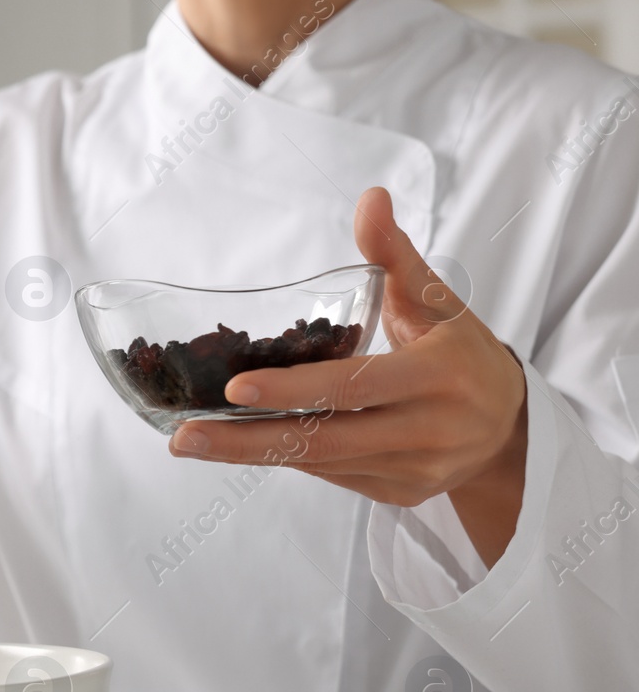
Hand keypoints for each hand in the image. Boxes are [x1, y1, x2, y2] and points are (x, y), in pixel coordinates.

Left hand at [168, 187, 528, 564]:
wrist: (509, 426)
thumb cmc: (460, 351)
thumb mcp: (438, 300)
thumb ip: (394, 254)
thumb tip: (370, 198)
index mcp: (439, 375)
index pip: (355, 385)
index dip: (296, 390)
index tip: (236, 389)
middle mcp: (429, 430)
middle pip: (325, 438)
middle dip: (246, 440)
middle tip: (182, 435)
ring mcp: (414, 469)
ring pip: (320, 463)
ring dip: (250, 454)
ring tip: (191, 442)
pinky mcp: (399, 494)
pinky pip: (330, 475)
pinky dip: (285, 457)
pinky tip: (238, 445)